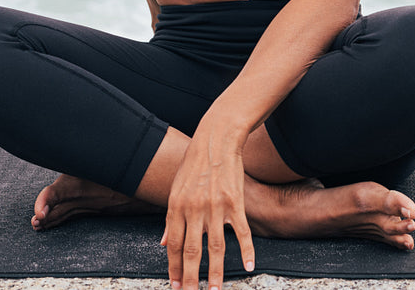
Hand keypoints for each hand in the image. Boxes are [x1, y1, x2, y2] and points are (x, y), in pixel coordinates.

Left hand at [160, 120, 255, 289]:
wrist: (216, 140)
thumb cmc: (194, 164)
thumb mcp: (175, 189)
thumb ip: (170, 218)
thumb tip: (164, 242)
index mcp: (177, 207)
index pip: (175, 245)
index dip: (174, 268)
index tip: (176, 285)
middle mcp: (194, 209)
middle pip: (192, 251)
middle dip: (191, 277)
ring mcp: (215, 207)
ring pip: (216, 248)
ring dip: (215, 272)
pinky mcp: (234, 203)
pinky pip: (242, 232)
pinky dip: (247, 250)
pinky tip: (249, 266)